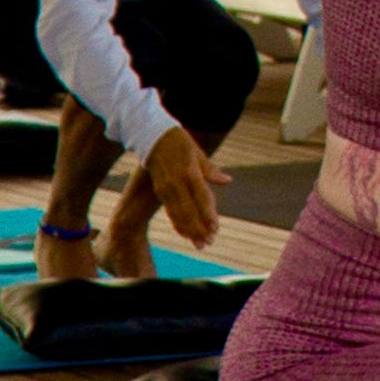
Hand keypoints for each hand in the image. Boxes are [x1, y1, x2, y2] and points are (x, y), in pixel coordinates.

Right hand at [142, 124, 226, 243]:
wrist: (152, 136)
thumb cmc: (180, 142)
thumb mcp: (197, 152)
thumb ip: (210, 170)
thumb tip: (227, 181)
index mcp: (189, 172)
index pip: (201, 198)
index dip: (208, 215)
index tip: (215, 228)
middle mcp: (177, 183)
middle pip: (189, 211)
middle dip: (199, 229)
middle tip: (209, 243)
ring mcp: (166, 188)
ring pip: (178, 215)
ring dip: (189, 231)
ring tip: (200, 244)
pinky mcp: (159, 191)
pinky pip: (170, 211)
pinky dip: (178, 224)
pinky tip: (185, 234)